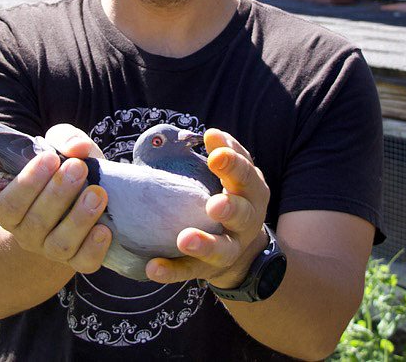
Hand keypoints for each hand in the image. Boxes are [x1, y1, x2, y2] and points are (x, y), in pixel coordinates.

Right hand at [0, 124, 110, 273]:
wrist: (83, 199)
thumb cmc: (67, 171)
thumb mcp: (61, 150)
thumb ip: (64, 140)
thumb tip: (78, 147)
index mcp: (12, 209)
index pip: (10, 202)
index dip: (28, 182)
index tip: (50, 157)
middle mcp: (27, 234)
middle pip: (37, 222)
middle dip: (59, 193)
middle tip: (78, 168)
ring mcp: (51, 251)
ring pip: (60, 244)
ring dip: (79, 218)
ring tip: (97, 193)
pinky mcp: (78, 261)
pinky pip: (84, 263)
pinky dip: (94, 248)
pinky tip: (104, 229)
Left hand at [145, 129, 270, 288]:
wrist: (244, 252)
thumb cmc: (232, 197)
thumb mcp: (235, 176)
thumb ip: (226, 154)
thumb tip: (211, 134)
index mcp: (252, 191)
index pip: (246, 175)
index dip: (233, 164)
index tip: (215, 154)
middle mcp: (246, 221)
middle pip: (243, 214)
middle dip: (230, 208)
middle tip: (214, 204)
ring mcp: (229, 248)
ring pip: (221, 249)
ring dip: (204, 244)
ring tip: (184, 239)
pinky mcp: (206, 269)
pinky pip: (189, 271)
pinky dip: (171, 270)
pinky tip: (153, 268)